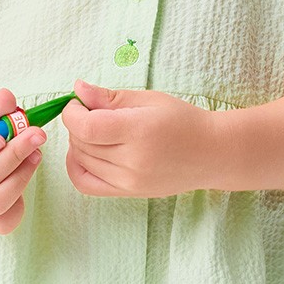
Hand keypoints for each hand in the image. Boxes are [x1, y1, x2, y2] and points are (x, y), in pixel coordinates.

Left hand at [61, 78, 216, 197]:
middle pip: (82, 143)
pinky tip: (86, 153)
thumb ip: (110, 97)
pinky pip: (86, 184)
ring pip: (81, 162)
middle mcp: (132, 161)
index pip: (86, 127)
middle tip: (90, 112)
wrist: (212, 154)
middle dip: (76, 124)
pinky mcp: (128, 193)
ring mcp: (130, 181)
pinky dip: (77, 167)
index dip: (72, 114)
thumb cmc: (183, 121)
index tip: (77, 104)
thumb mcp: (150, 100)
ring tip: (95, 131)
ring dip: (78, 143)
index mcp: (138, 131)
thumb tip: (78, 90)